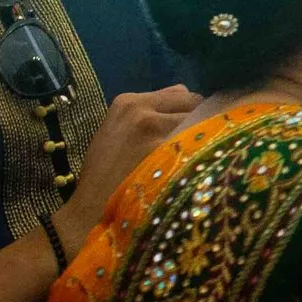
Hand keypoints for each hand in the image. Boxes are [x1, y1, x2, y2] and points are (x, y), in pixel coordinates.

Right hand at [57, 85, 199, 241]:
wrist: (92, 210)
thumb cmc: (108, 175)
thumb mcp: (120, 132)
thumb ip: (153, 109)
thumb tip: (185, 91)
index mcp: (127, 102)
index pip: (183, 94)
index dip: (196, 111)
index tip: (200, 127)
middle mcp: (141, 110)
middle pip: (196, 103)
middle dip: (206, 120)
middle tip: (205, 144)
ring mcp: (155, 129)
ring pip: (204, 120)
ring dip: (209, 137)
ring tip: (204, 157)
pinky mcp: (169, 151)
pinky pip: (203, 143)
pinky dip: (208, 153)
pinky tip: (204, 167)